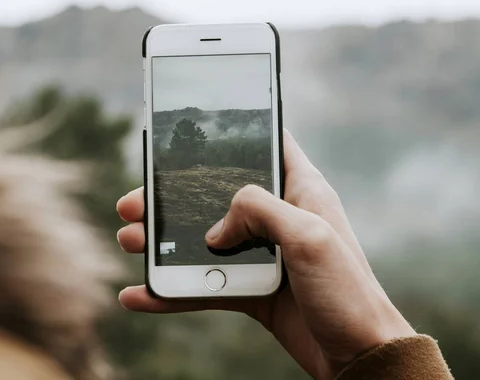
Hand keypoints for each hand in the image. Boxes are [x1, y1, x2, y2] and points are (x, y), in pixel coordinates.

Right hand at [116, 129, 414, 379]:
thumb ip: (260, 211)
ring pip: (203, 240)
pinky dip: (173, 290)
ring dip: (165, 242)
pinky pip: (204, 284)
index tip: (193, 134)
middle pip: (215, 197)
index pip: (267, 146)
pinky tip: (141, 294)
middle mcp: (278, 218)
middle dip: (172, 198)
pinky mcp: (250, 288)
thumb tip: (215, 228)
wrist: (358, 354)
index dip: (234, 134)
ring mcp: (261, 255)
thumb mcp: (309, 237)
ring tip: (130, 241)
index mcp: (300, 191)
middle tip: (134, 203)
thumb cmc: (348, 291)